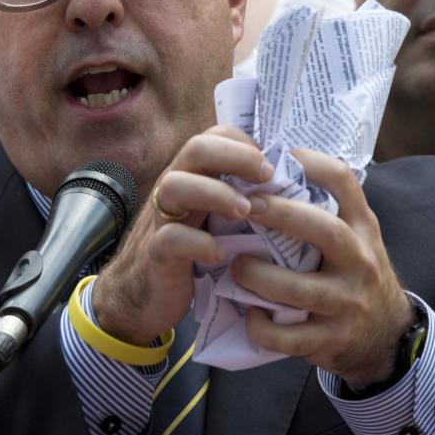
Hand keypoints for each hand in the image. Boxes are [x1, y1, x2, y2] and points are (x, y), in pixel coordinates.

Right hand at [92, 126, 274, 345]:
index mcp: (193, 176)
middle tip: (265, 178)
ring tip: (244, 212)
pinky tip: (220, 253)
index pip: (216, 136)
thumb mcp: (215, 219)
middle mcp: (174, 189)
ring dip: (215, 193)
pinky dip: (199, 243)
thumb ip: (239, 199)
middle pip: (196, 147)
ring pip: (174, 184)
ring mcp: (161, 219)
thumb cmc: (190, 253)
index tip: (271, 169)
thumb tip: (290, 189)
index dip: (245, 145)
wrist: (143, 298)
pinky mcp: (156, 254)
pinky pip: (171, 238)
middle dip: (235, 157)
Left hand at [230, 149, 412, 388]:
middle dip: (279, 214)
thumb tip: (273, 169)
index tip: (274, 154)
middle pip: (324, 230)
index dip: (308, 161)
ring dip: (258, 275)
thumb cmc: (356, 276)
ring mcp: (347, 304)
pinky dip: (261, 327)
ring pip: (299, 289)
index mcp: (363, 228)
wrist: (387, 337)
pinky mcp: (330, 341)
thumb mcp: (357, 238)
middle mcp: (360, 262)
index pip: (344, 181)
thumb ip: (327, 211)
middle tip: (244, 206)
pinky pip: (288, 337)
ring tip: (234, 265)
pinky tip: (249, 314)